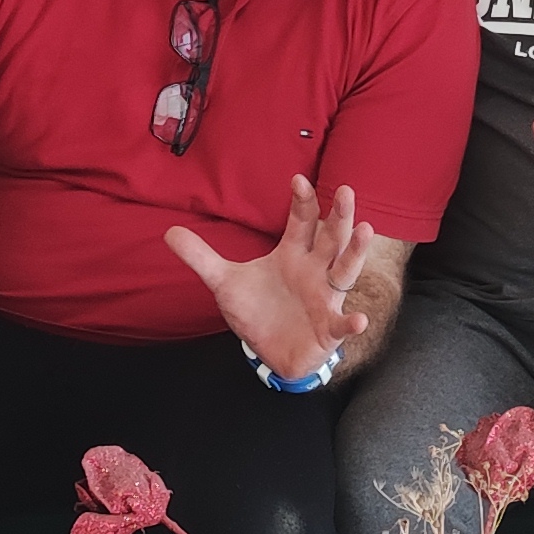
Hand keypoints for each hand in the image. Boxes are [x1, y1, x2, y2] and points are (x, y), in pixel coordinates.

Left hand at [165, 176, 365, 374]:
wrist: (269, 352)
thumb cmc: (257, 311)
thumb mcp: (224, 282)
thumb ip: (201, 257)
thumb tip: (168, 232)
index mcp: (293, 254)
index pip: (302, 221)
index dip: (302, 201)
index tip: (298, 180)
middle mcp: (315, 270)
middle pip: (332, 237)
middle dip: (339, 215)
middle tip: (345, 191)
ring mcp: (325, 298)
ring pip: (345, 271)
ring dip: (355, 252)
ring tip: (365, 230)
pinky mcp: (328, 328)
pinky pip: (342, 324)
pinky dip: (351, 324)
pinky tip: (359, 320)